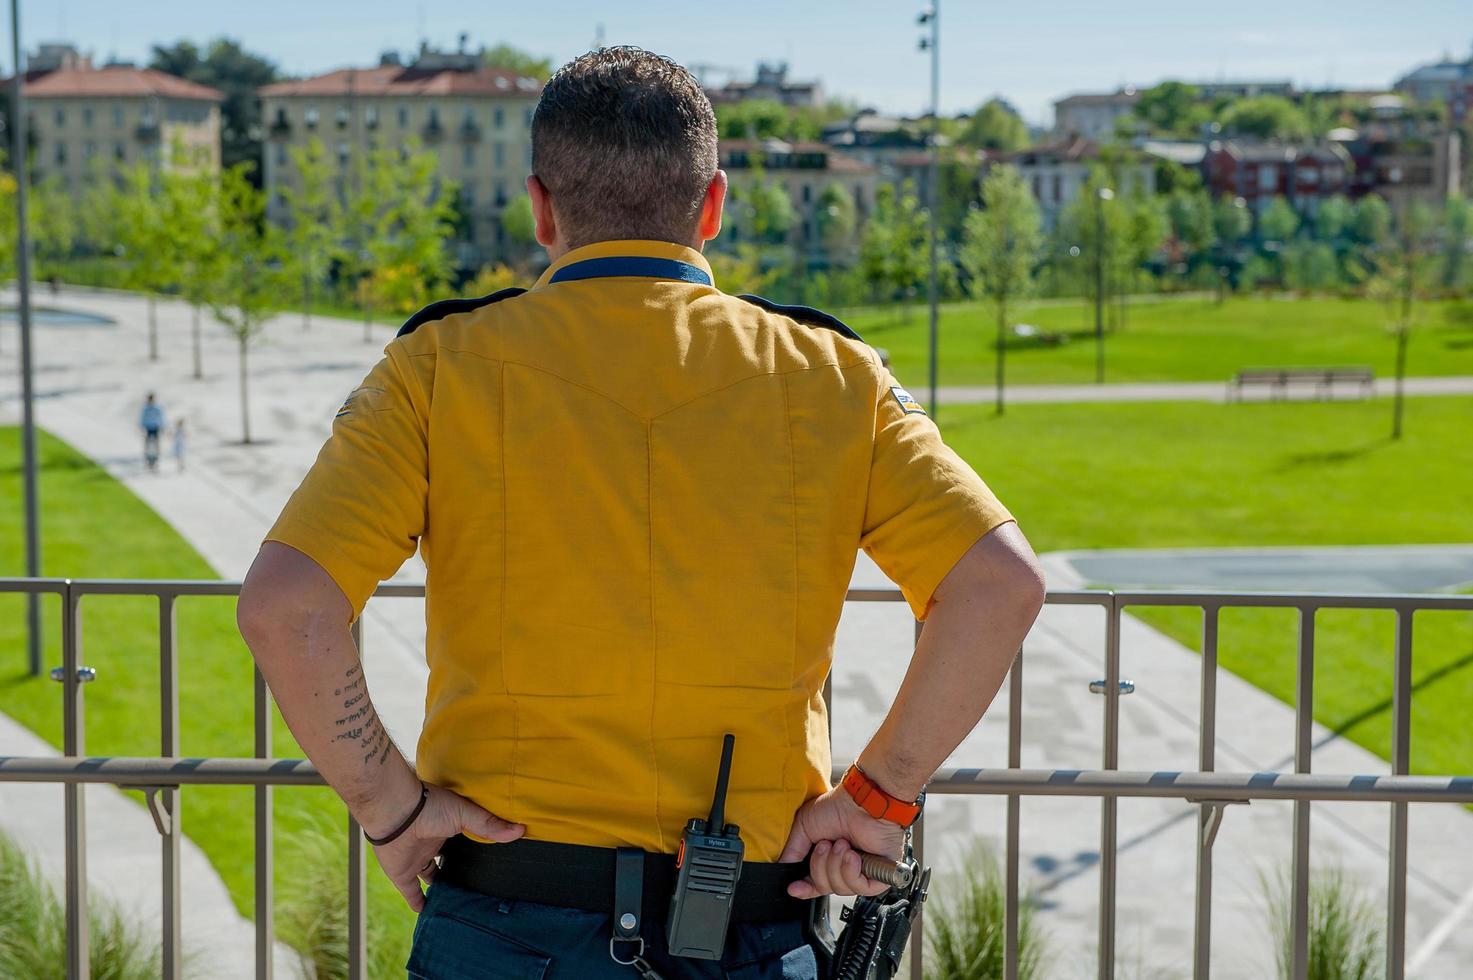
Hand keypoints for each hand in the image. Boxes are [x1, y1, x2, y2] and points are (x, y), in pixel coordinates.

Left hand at [369, 782, 524, 911]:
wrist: (397, 812)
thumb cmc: (431, 806)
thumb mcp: (466, 814)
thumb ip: (490, 825)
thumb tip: (521, 830)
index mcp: (446, 828)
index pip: (461, 841)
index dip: (472, 850)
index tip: (487, 860)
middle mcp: (432, 844)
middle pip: (445, 860)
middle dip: (455, 869)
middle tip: (473, 883)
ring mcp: (416, 859)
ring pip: (429, 876)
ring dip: (439, 886)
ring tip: (455, 899)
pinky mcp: (403, 874)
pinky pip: (411, 893)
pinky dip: (418, 903)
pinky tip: (427, 912)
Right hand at [778, 786, 905, 898]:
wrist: (861, 801)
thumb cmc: (838, 806)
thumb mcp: (804, 826)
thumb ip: (793, 850)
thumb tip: (784, 867)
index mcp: (828, 857)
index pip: (815, 883)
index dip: (804, 889)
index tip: (794, 888)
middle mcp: (844, 865)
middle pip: (825, 887)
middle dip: (820, 867)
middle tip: (825, 845)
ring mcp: (862, 870)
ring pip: (841, 889)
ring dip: (836, 865)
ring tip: (842, 844)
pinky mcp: (879, 874)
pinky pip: (860, 888)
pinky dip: (851, 872)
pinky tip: (852, 855)